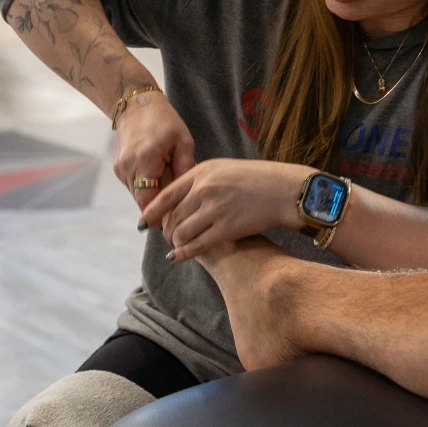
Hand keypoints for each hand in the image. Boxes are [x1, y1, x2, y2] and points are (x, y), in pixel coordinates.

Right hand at [113, 90, 196, 217]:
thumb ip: (185, 169)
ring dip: (152, 197)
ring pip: (137, 196)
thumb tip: (188, 196)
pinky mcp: (118, 167)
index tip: (177, 222)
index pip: (149, 202)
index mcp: (145, 161)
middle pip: (143, 202)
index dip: (162, 215)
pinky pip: (133, 186)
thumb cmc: (164, 121)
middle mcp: (127, 167)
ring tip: (171, 191)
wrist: (135, 103)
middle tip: (179, 211)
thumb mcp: (183, 142)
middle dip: (159, 208)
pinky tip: (159, 178)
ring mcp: (120, 168)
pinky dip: (146, 187)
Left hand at [142, 159, 310, 261]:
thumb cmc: (255, 179)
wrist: (283, 189)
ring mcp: (215, 209)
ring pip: (181, 232)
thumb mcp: (222, 169)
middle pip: (172, 216)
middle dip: (166, 230)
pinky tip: (177, 257)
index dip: (152, 211)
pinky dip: (183, 253)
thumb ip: (199, 181)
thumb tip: (176, 199)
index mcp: (202, 172)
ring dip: (175, 242)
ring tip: (177, 245)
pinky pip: (196, 245)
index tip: (144, 222)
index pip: (167, 194)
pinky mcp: (226, 229)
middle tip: (167, 237)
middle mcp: (205, 189)